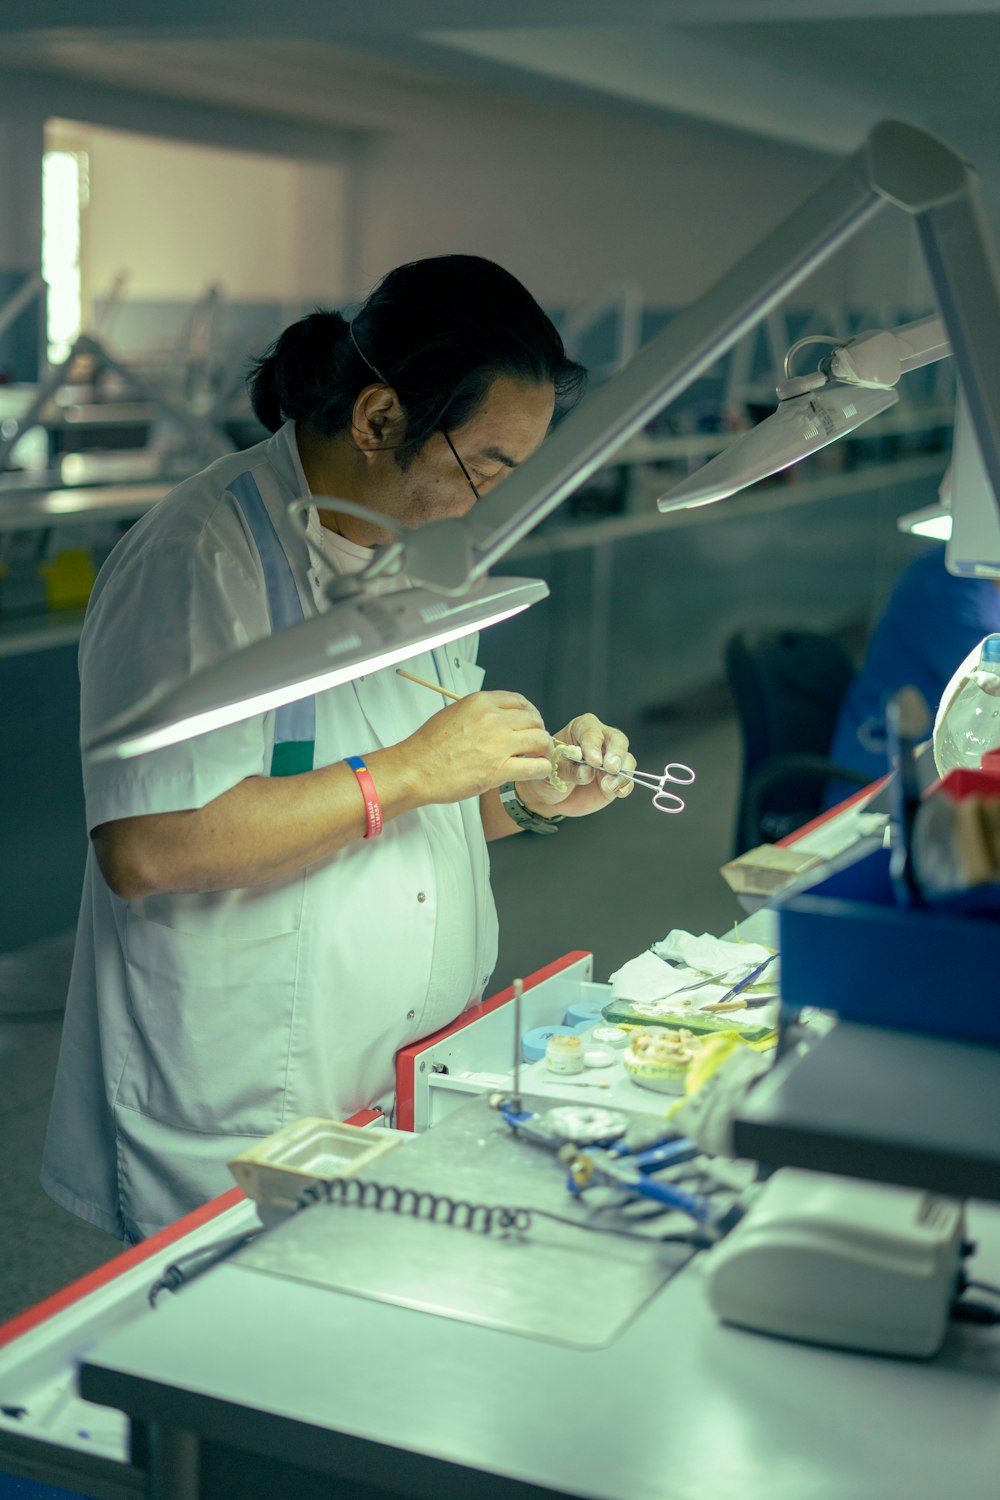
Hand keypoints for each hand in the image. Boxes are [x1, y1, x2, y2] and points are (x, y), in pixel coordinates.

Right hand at [402, 690, 553, 803]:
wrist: (415, 769)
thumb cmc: (428, 747)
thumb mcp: (454, 713)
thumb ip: (479, 713)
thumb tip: (498, 719)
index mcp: (481, 703)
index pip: (519, 701)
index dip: (530, 713)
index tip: (530, 723)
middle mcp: (493, 719)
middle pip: (534, 719)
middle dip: (538, 731)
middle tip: (536, 743)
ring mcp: (499, 744)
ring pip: (541, 740)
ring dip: (544, 750)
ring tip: (540, 758)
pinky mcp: (500, 770)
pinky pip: (537, 767)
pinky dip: (542, 770)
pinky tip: (536, 772)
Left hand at [517, 712, 634, 818]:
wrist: (551, 795)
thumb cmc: (549, 773)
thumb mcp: (553, 770)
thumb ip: (570, 770)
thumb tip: (588, 771)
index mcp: (581, 729)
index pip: (591, 731)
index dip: (593, 745)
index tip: (593, 760)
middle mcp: (600, 740)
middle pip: (617, 739)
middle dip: (616, 753)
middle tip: (611, 768)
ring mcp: (611, 760)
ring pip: (627, 759)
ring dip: (622, 772)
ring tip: (608, 785)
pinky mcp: (617, 778)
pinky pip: (628, 780)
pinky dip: (626, 786)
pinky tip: (618, 792)